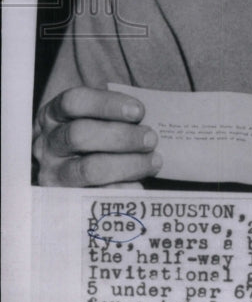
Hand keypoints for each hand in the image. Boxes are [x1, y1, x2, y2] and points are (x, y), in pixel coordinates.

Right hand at [33, 87, 161, 186]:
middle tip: (151, 139)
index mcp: (54, 114)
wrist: (66, 171)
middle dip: (121, 137)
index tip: (139, 111)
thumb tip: (151, 118)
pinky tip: (139, 185)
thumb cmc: (91, 135)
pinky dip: (121, 191)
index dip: (107, 104)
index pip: (74, 101)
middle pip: (80, 135)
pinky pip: (94, 198)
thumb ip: (116, 114)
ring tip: (153, 161)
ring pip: (88, 169)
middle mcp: (47, 143)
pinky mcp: (62, 200)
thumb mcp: (94, 118)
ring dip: (127, 165)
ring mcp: (52, 173)